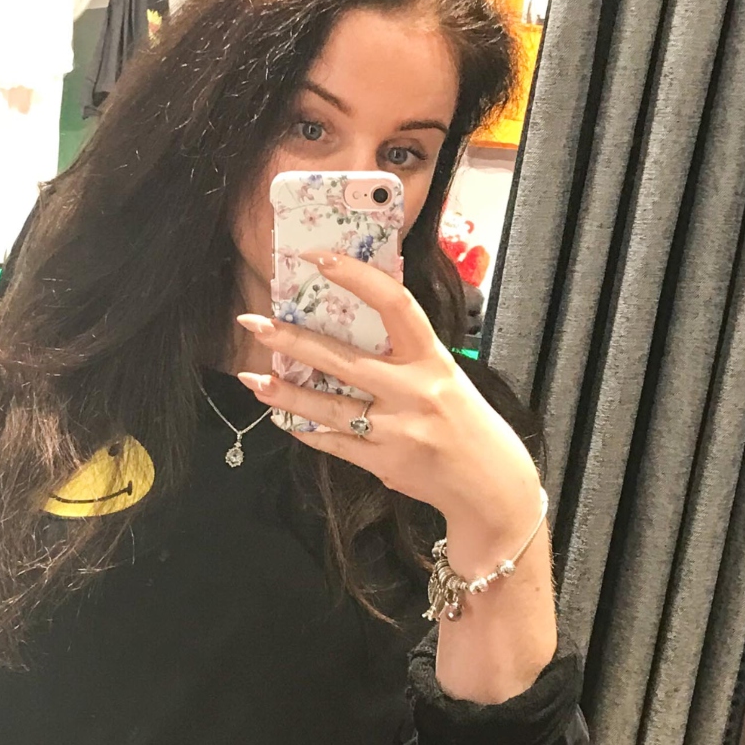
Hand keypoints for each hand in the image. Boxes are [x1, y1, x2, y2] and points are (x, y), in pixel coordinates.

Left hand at [235, 257, 545, 559]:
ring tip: (253, 380)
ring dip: (284, 394)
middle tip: (253, 321)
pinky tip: (283, 418)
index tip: (319, 258)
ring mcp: (397, 430)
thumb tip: (356, 322)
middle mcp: (415, 391)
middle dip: (292, 340)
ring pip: (327, 407)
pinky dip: (306, 430)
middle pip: (342, 360)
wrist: (491, 486)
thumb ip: (407, 354)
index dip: (356, 277)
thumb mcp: (446, 377)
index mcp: (434, 360)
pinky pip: (334, 443)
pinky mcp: (384, 463)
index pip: (394, 304)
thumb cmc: (467, 422)